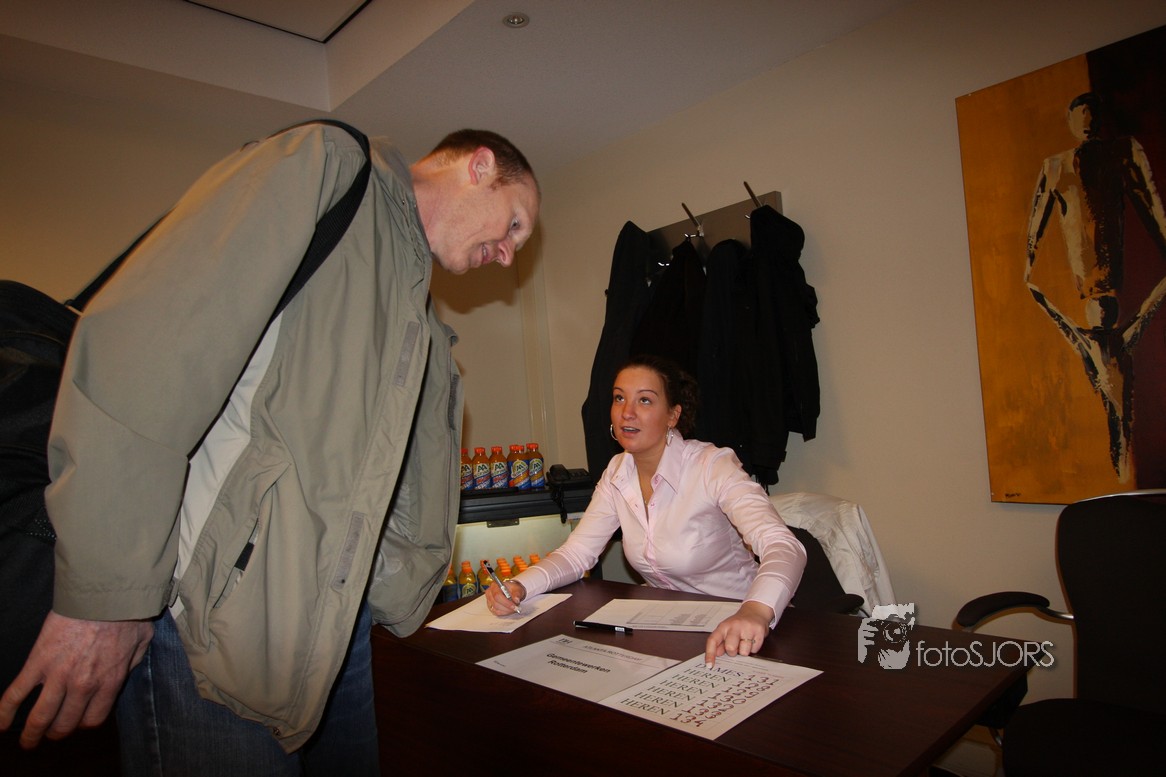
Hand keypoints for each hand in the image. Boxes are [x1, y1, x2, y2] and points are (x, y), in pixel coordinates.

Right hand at [0, 611, 153, 747]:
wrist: (105, 592)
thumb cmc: (128, 613)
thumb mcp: (142, 642)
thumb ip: (132, 663)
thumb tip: (125, 672)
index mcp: (110, 681)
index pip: (93, 719)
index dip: (84, 724)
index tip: (78, 722)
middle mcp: (83, 685)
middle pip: (65, 723)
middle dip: (57, 733)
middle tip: (50, 735)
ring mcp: (58, 675)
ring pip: (40, 716)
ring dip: (31, 733)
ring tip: (27, 741)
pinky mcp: (38, 661)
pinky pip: (16, 694)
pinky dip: (5, 712)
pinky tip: (1, 725)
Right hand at [483, 580, 525, 615]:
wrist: (511, 591)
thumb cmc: (512, 589)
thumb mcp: (517, 588)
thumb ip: (517, 593)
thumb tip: (516, 599)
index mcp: (494, 586)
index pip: (497, 595)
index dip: (506, 602)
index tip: (514, 606)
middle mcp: (489, 593)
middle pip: (496, 603)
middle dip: (507, 607)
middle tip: (516, 608)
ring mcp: (489, 601)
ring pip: (496, 609)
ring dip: (506, 611)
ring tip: (513, 608)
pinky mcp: (490, 607)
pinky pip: (496, 613)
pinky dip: (504, 613)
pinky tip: (509, 610)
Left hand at [704, 601, 773, 666]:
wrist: (755, 612)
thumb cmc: (738, 624)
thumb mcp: (726, 630)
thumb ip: (719, 643)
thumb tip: (717, 655)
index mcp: (723, 627)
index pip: (713, 640)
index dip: (710, 654)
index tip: (709, 665)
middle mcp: (735, 626)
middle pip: (730, 647)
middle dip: (732, 652)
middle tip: (736, 646)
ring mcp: (748, 628)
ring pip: (744, 652)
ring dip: (744, 651)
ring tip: (745, 642)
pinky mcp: (759, 631)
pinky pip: (755, 650)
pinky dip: (753, 648)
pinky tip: (752, 640)